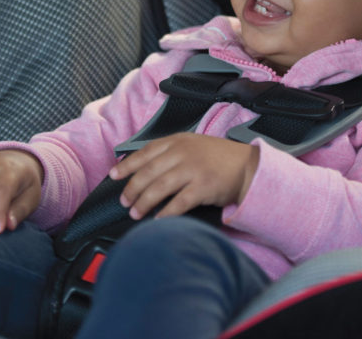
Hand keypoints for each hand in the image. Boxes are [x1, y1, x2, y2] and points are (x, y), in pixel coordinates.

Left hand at [109, 133, 258, 219]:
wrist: (248, 167)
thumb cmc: (218, 158)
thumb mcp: (193, 145)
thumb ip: (170, 152)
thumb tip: (143, 168)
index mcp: (178, 141)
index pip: (145, 152)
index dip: (127, 165)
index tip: (113, 176)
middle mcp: (183, 153)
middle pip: (148, 172)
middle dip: (132, 189)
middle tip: (124, 201)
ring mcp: (193, 169)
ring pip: (159, 187)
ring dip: (143, 202)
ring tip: (135, 213)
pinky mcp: (204, 187)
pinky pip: (178, 203)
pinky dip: (165, 213)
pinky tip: (157, 221)